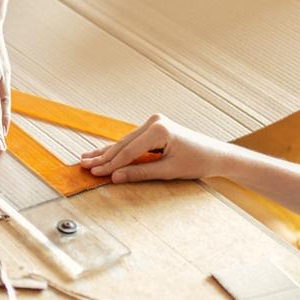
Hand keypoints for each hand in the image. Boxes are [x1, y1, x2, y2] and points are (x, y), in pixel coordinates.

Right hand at [79, 114, 226, 182]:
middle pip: (123, 144)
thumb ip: (140, 173)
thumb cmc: (197, 162)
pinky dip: (119, 150)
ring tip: (86, 159)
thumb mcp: (168, 171)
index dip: (110, 165)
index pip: (128, 152)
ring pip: (125, 142)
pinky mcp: (154, 128)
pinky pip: (132, 141)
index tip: (94, 174)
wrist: (215, 155)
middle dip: (103, 157)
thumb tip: (115, 177)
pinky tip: (103, 153)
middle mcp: (154, 122)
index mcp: (159, 130)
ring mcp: (154, 123)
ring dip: (107, 152)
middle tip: (83, 166)